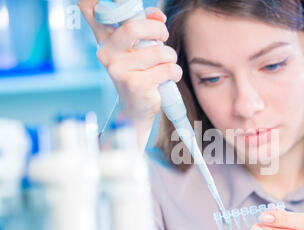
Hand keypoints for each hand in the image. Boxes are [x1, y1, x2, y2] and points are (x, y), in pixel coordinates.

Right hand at [79, 1, 182, 148]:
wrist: (138, 109)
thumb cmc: (140, 74)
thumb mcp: (140, 48)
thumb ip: (146, 26)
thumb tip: (158, 15)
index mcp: (105, 40)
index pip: (93, 11)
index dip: (98, 1)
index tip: (106, 1)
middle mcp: (106, 54)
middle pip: (132, 27)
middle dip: (157, 30)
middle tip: (163, 37)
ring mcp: (119, 71)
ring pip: (158, 51)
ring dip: (171, 56)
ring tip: (166, 64)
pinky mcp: (135, 85)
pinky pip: (167, 68)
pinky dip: (175, 72)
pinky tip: (168, 78)